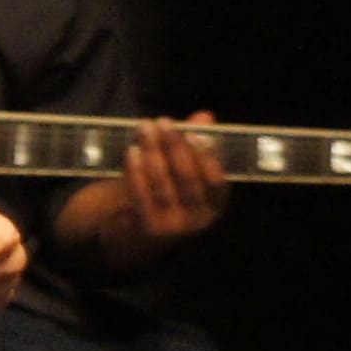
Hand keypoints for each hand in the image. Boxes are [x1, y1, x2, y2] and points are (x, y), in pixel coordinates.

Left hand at [126, 113, 231, 244]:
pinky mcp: (149, 226)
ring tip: (145, 128)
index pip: (217, 180)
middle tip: (164, 121)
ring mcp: (174, 225)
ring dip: (153, 150)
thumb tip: (205, 116)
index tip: (194, 134)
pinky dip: (136, 170)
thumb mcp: (186, 169)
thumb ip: (195, 143)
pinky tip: (132, 150)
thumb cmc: (170, 191)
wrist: (140, 233)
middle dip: (175, 145)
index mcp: (216, 204)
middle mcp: (199, 218)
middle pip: (188, 177)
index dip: (208, 157)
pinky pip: (142, 193)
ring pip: (163, 182)